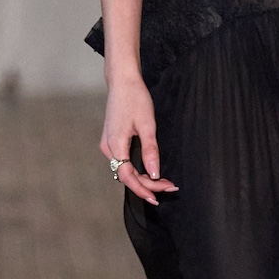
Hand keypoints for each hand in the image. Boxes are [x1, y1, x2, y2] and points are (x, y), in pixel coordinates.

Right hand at [99, 72, 178, 205]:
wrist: (122, 81)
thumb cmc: (135, 99)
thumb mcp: (147, 125)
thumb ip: (150, 151)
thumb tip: (155, 174)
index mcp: (115, 145)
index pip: (128, 177)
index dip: (143, 189)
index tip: (158, 197)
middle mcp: (108, 148)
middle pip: (127, 176)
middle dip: (148, 184)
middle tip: (170, 187)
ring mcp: (108, 145)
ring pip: (125, 169)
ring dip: (143, 178)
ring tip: (164, 182)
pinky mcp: (112, 141)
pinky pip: (123, 161)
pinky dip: (137, 168)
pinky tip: (150, 171)